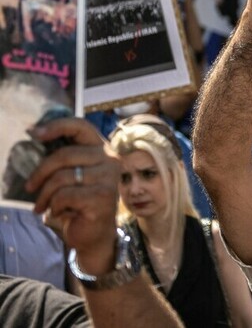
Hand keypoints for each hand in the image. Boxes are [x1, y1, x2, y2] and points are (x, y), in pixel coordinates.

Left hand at [25, 118, 120, 273]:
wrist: (94, 235)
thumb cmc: (79, 203)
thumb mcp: (70, 175)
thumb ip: (62, 158)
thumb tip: (35, 133)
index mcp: (102, 149)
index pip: (81, 126)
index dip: (57, 125)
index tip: (34, 132)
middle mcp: (110, 160)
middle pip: (65, 155)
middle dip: (40, 173)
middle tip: (30, 188)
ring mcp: (109, 178)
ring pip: (62, 177)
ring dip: (45, 195)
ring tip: (41, 206)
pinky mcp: (103, 197)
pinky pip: (65, 196)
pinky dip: (54, 206)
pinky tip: (59, 213)